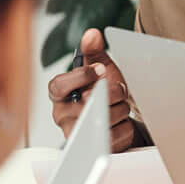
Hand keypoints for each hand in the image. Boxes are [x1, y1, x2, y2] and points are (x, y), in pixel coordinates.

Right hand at [46, 29, 137, 151]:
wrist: (116, 119)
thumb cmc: (102, 93)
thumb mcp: (99, 70)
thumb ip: (93, 52)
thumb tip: (92, 34)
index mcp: (59, 94)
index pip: (59, 85)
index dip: (80, 77)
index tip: (99, 70)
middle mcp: (62, 115)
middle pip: (89, 101)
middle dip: (112, 92)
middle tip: (119, 89)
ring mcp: (76, 135)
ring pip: (106, 118)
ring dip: (121, 109)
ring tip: (119, 107)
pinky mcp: (93, 149)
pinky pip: (116, 135)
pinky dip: (125, 127)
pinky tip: (121, 124)